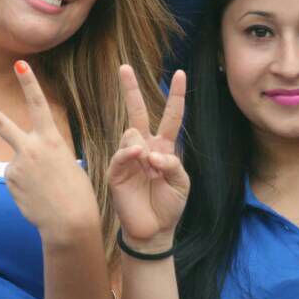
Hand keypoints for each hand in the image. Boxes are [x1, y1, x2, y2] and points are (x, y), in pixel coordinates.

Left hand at [0, 60, 98, 239]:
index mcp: (52, 140)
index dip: (29, 83)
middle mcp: (31, 149)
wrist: (69, 221)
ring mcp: (17, 165)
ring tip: (45, 190)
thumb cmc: (75, 192)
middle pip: (0, 122)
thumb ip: (42, 154)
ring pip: (16, 161)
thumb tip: (18, 162)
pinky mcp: (9, 180)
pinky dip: (24, 185)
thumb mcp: (65, 164)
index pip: (39, 105)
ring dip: (28, 174)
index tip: (20, 63)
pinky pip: (14, 177)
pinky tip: (36, 196)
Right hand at [108, 66, 188, 253]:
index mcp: (164, 147)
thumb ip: (173, 164)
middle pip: (138, 111)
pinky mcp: (117, 171)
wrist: (153, 231)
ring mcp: (129, 158)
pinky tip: (139, 158)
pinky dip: (131, 153)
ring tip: (151, 168)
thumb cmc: (169, 206)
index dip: (176, 96)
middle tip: (124, 67)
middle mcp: (145, 147)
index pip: (171, 116)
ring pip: (132, 132)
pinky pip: (122, 153)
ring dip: (144, 145)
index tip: (181, 73)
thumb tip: (153, 153)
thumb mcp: (181, 183)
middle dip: (130, 89)